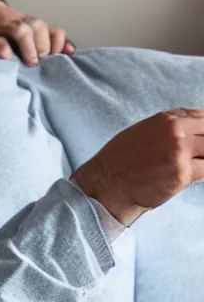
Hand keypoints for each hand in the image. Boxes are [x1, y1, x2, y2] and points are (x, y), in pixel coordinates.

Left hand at [0, 0, 74, 66]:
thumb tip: (6, 53)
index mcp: (11, 24)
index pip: (23, 32)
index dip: (29, 49)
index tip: (31, 63)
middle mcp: (28, 22)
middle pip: (41, 33)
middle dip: (41, 51)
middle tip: (37, 67)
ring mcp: (39, 25)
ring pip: (54, 33)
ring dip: (54, 49)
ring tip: (49, 63)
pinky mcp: (46, 30)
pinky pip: (60, 34)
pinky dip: (65, 44)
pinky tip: (69, 52)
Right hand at [72, 109, 203, 226]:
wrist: (107, 183)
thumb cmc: (119, 159)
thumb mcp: (142, 131)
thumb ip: (169, 127)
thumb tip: (192, 128)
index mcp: (166, 120)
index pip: (203, 118)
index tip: (201, 139)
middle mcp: (175, 133)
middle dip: (203, 147)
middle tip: (195, 156)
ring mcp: (180, 154)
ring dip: (202, 161)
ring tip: (191, 167)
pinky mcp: (183, 176)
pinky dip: (200, 175)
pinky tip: (188, 177)